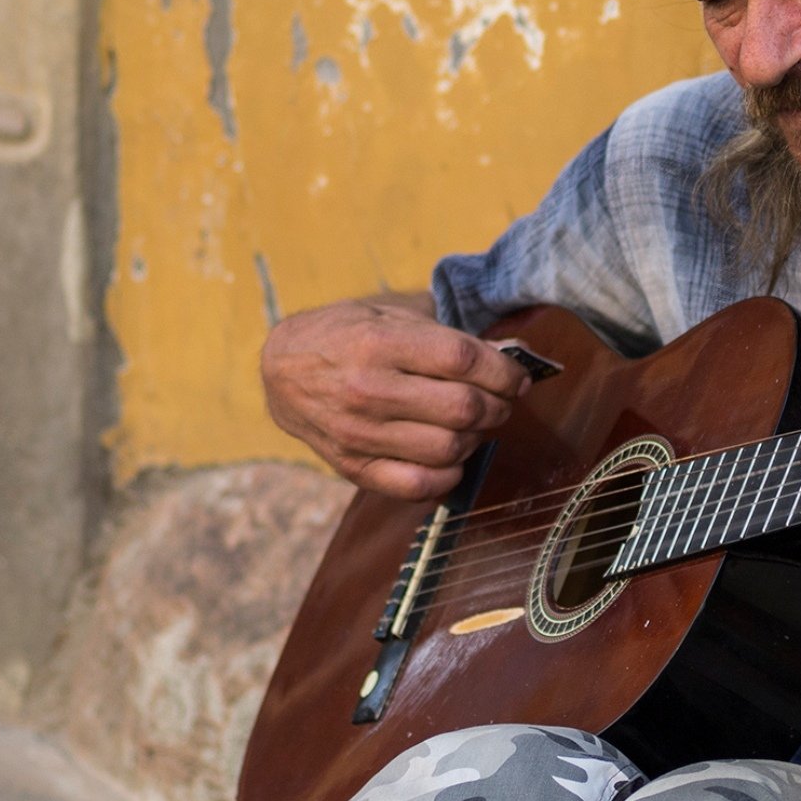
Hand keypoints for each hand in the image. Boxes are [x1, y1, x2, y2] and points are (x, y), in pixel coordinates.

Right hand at [260, 296, 531, 500]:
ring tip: (473, 424)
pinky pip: (418, 486)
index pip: (464, 360)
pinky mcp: (353, 467)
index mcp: (380, 342)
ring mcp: (359, 433)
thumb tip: (511, 354)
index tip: (518, 377)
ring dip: (477, 438)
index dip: (504, 371)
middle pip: (463, 408)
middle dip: (498, 405)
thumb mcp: (391, 313)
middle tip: (501, 400)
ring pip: (449, 449)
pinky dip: (448, 475)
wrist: (282, 369)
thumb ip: (446, 332)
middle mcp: (368, 389)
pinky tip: (451, 456)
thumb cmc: (347, 335)